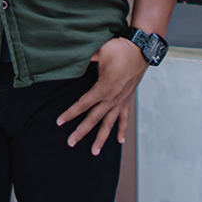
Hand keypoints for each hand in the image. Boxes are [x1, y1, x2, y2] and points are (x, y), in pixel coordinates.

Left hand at [57, 36, 147, 154]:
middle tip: (70, 142)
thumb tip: (72, 55)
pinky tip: (119, 141)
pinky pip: (124, 118)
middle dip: (81, 132)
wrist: (142, 50)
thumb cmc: (121, 49)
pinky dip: (121, 130)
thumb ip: (86, 56)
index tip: (59, 122)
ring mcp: (120, 101)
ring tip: (94, 152)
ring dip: (101, 138)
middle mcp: (111, 99)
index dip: (70, 113)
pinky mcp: (127, 100)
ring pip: (109, 124)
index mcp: (103, 89)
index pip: (82, 104)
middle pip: (93, 119)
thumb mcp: (101, 50)